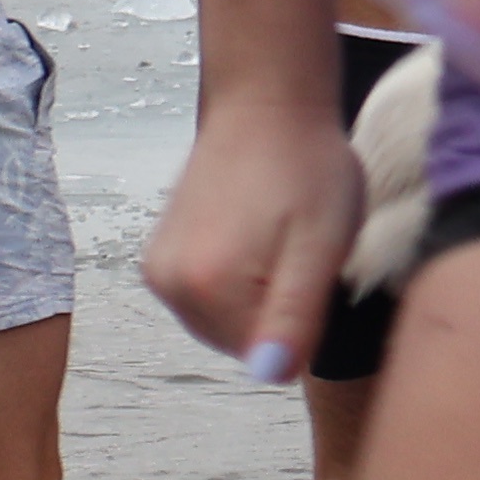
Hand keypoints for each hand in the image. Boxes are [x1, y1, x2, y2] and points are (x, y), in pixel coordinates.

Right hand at [144, 82, 364, 376]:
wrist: (265, 104)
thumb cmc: (305, 168)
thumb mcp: (320, 245)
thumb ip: (294, 315)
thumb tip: (269, 375)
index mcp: (208, 289)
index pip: (271, 357)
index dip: (304, 318)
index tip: (310, 264)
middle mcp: (170, 287)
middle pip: (243, 343)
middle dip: (277, 307)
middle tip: (297, 247)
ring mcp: (159, 272)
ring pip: (226, 323)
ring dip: (257, 294)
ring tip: (276, 236)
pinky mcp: (159, 258)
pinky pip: (207, 298)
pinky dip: (234, 280)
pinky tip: (253, 235)